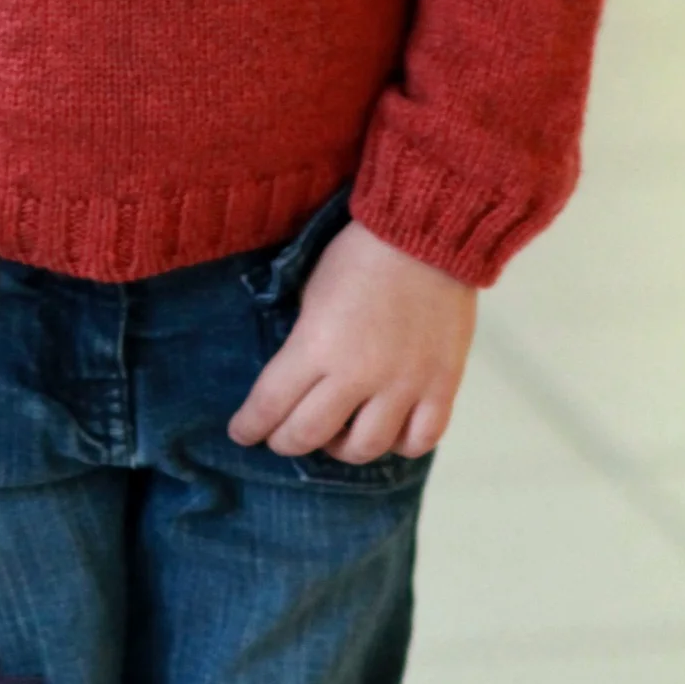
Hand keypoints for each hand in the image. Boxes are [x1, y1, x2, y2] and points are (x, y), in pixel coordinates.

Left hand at [228, 218, 475, 461]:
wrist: (427, 235)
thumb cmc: (359, 254)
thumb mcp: (312, 291)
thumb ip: (304, 341)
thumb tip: (296, 378)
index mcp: (316, 345)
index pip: (270, 405)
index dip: (250, 426)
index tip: (242, 433)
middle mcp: (357, 375)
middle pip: (309, 435)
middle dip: (284, 441)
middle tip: (281, 437)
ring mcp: (403, 385)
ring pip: (364, 448)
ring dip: (340, 449)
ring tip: (337, 435)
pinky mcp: (442, 386)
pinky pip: (419, 440)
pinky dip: (399, 444)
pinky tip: (389, 431)